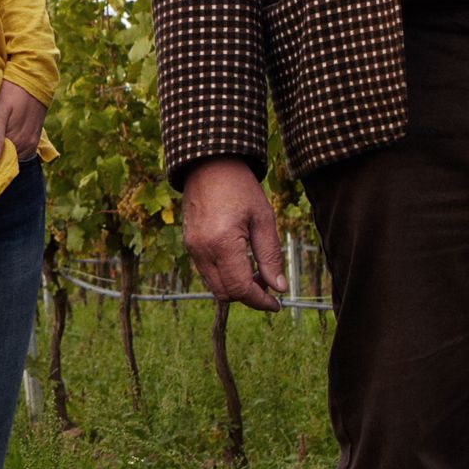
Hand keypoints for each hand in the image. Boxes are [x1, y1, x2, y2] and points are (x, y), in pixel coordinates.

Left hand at [0, 79, 46, 166]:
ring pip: (10, 154)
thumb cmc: (12, 90)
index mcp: (17, 141)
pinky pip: (18, 148)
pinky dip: (8, 145)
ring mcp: (31, 143)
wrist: (34, 75)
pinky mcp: (33, 138)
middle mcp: (27, 146)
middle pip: (3, 160)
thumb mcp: (0, 110)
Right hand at [178, 157, 283, 311]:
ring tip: (257, 274)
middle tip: (269, 286)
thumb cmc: (240, 187)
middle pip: (226, 293)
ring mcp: (192, 248)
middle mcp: (202, 250)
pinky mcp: (189, 245)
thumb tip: (279, 287)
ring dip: (236, 287)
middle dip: (249, 296)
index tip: (277, 304)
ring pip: (215, 286)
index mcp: (222, 243)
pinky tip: (240, 263)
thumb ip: (270, 256)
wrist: (209, 164)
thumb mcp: (263, 219)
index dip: (260, 301)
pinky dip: (224, 276)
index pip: (241, 288)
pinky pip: (207, 272)